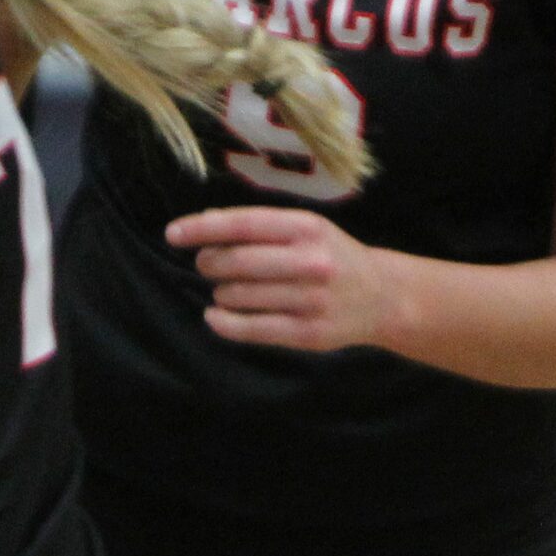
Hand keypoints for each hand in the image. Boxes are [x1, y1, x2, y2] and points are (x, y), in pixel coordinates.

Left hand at [174, 207, 410, 353]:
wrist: (383, 296)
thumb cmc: (333, 256)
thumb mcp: (308, 229)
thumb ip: (262, 226)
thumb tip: (206, 222)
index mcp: (307, 228)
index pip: (243, 224)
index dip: (203, 228)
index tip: (173, 234)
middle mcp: (311, 261)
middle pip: (237, 261)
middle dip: (209, 263)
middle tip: (206, 265)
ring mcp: (310, 300)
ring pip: (240, 296)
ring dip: (220, 292)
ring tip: (224, 289)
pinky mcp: (308, 333)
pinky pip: (253, 329)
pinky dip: (224, 323)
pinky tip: (215, 316)